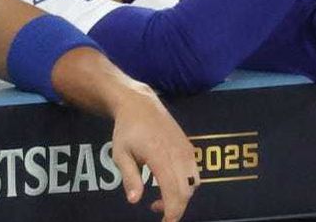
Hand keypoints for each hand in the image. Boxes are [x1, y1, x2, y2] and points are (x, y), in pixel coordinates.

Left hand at [110, 84, 198, 221]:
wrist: (141, 105)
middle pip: (186, 191)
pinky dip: (185, 185)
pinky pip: (194, 172)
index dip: (172, 212)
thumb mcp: (120, 154)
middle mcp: (178, 153)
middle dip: (176, 208)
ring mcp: (186, 149)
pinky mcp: (189, 147)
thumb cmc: (127, 130)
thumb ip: (129, 177)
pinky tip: (168, 183)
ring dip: (181, 197)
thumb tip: (135, 200)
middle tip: (157, 211)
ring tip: (160, 199)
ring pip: (193, 183)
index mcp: (160, 156)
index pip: (173, 191)